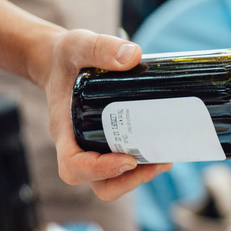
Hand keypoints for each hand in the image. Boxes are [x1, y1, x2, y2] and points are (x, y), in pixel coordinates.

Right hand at [41, 29, 171, 200]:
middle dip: (130, 181)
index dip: (100, 170)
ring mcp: (95, 149)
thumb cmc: (67, 58)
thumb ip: (100, 48)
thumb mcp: (78, 45)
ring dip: (141, 177)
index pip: (74, 166)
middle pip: (99, 185)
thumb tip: (133, 55)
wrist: (63, 63)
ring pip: (114, 182)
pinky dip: (144, 164)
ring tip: (167, 158)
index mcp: (65, 131)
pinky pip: (125, 168)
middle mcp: (78, 147)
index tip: (128, 159)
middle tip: (159, 162)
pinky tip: (165, 148)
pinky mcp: (110, 146)